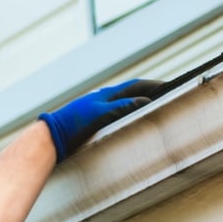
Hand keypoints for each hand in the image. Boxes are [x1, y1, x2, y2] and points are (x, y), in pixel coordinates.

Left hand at [39, 79, 160, 161]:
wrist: (52, 136)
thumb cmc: (74, 124)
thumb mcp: (102, 115)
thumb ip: (123, 107)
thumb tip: (146, 102)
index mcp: (108, 94)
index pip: (137, 85)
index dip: (154, 85)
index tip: (170, 86)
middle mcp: (104, 99)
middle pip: (133, 92)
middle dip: (150, 93)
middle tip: (168, 97)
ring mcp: (99, 109)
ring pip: (126, 103)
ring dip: (141, 103)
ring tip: (156, 108)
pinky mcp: (95, 121)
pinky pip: (119, 114)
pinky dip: (131, 115)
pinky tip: (133, 122)